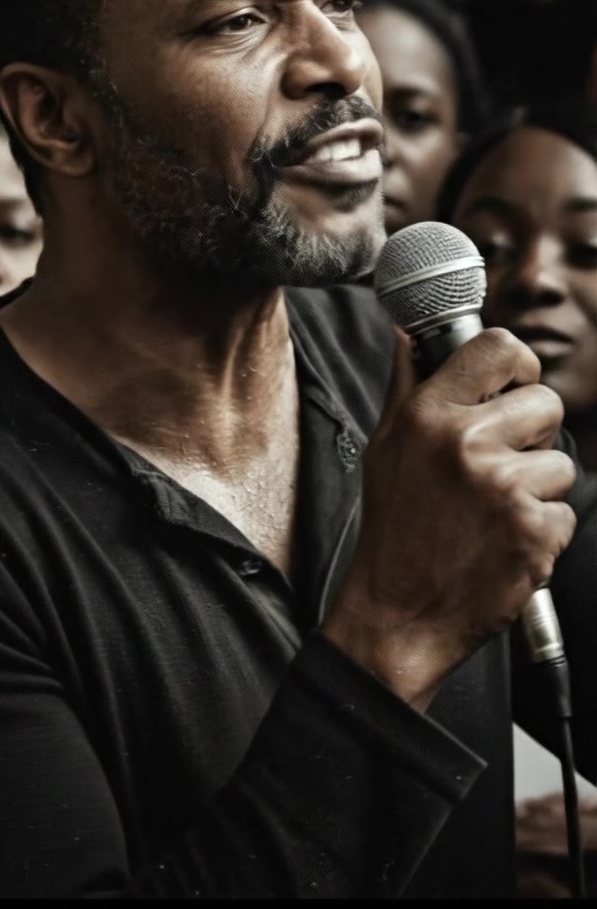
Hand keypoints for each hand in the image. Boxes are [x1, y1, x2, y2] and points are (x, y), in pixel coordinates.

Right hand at [322, 327, 576, 709]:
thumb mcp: (385, 447)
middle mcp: (468, 444)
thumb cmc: (393, 528)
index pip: (499, 347)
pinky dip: (542, 531)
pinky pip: (564, 513)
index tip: (514, 387)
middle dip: (534, 434)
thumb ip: (406, 386)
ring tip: (494, 512)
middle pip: (547, 403)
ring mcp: (504, 489)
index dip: (518, 365)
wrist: (399, 615)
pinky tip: (503, 542)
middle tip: (501, 465)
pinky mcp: (534, 533)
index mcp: (430, 415)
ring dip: (538, 489)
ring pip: (562, 464)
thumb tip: (410, 335)